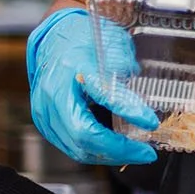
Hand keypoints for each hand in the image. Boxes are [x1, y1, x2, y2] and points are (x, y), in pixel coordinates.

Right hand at [26, 7, 157, 165]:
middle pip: (84, 137)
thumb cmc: (86, 41)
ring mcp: (44, 111)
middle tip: (147, 152)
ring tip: (135, 152)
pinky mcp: (45, 122)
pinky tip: (115, 149)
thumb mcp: (112, 54)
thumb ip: (124, 86)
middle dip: (120, 150)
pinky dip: (95, 152)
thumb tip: (144, 115)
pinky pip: (70, 146)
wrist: (58, 38)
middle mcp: (51, 95)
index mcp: (69, 71)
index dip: (127, 117)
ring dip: (109, 155)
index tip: (151, 124)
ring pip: (77, 148)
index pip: (100, 102)